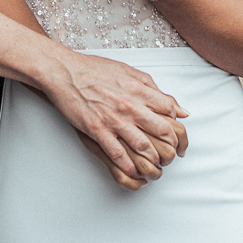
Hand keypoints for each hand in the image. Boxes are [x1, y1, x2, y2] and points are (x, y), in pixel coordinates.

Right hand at [42, 47, 187, 180]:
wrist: (65, 72)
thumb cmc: (94, 70)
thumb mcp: (128, 71)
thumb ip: (152, 87)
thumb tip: (177, 106)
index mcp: (138, 89)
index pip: (169, 110)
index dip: (177, 125)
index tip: (177, 136)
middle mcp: (130, 105)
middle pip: (162, 130)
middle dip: (172, 147)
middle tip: (173, 156)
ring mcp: (114, 119)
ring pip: (143, 146)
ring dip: (153, 161)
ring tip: (156, 167)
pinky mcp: (98, 130)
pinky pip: (118, 154)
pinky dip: (129, 167)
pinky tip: (134, 172)